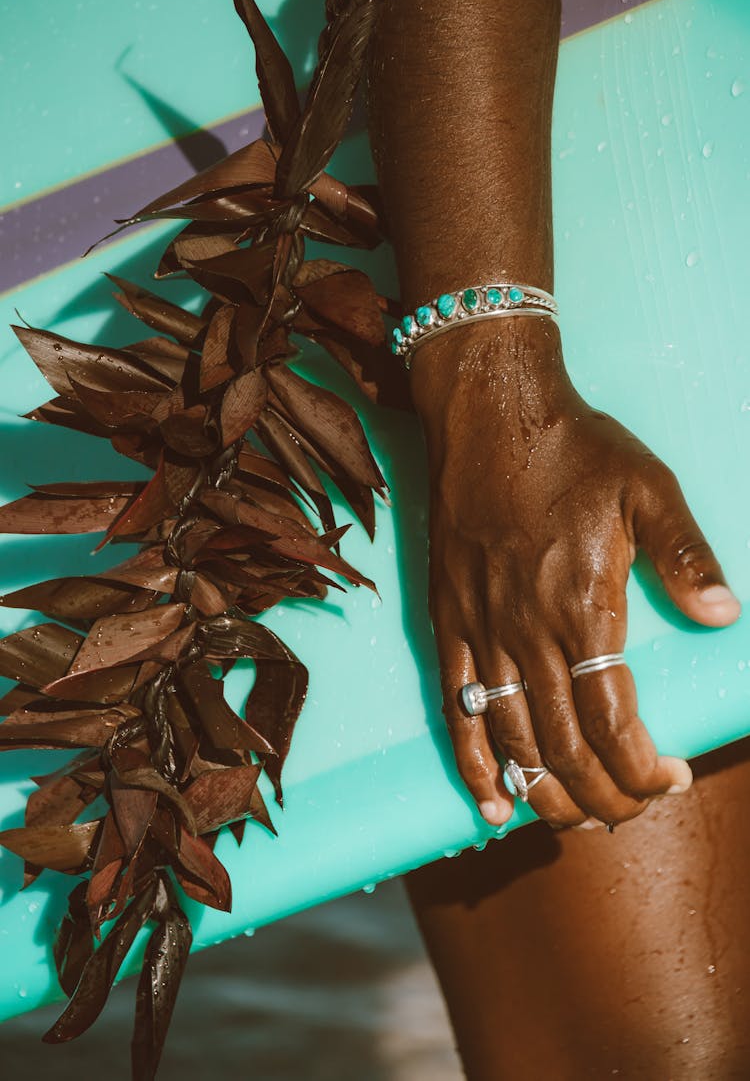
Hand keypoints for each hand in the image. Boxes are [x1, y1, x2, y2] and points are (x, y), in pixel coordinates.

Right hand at [411, 317, 740, 828]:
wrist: (489, 414)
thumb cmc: (574, 449)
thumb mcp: (648, 487)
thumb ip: (686, 554)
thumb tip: (724, 614)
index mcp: (581, 607)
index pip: (613, 723)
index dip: (642, 769)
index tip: (672, 781)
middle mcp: (526, 632)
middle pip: (564, 748)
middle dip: (602, 797)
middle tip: (631, 812)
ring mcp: (480, 631)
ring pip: (512, 742)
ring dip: (546, 795)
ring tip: (577, 822)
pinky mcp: (447, 621)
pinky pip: (457, 710)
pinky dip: (475, 764)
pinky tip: (492, 804)